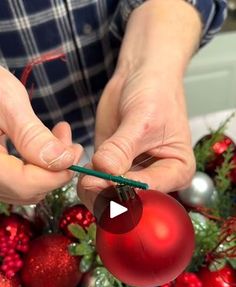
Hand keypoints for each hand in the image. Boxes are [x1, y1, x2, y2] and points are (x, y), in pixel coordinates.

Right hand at [0, 66, 82, 203]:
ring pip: (20, 189)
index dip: (56, 174)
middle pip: (24, 190)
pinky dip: (31, 167)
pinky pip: (11, 181)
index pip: (24, 184)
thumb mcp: (5, 100)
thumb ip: (33, 134)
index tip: (75, 153)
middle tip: (70, 142)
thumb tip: (63, 161)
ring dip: (46, 168)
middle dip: (54, 169)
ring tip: (59, 136)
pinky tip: (40, 145)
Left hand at [78, 0, 200, 210]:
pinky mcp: (111, 169)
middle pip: (130, 202)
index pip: (151, 192)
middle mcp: (155, 179)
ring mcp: (131, 176)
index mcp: (176, 171)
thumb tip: (105, 172)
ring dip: (92, 189)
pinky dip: (85, 180)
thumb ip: (122, 148)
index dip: (126, 190)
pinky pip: (95, 186)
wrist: (140, 75)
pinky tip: (83, 164)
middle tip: (89, 178)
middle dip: (106, 193)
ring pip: (109, 198)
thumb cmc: (156, 92)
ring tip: (86, 168)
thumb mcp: (142, 119)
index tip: (106, 177)